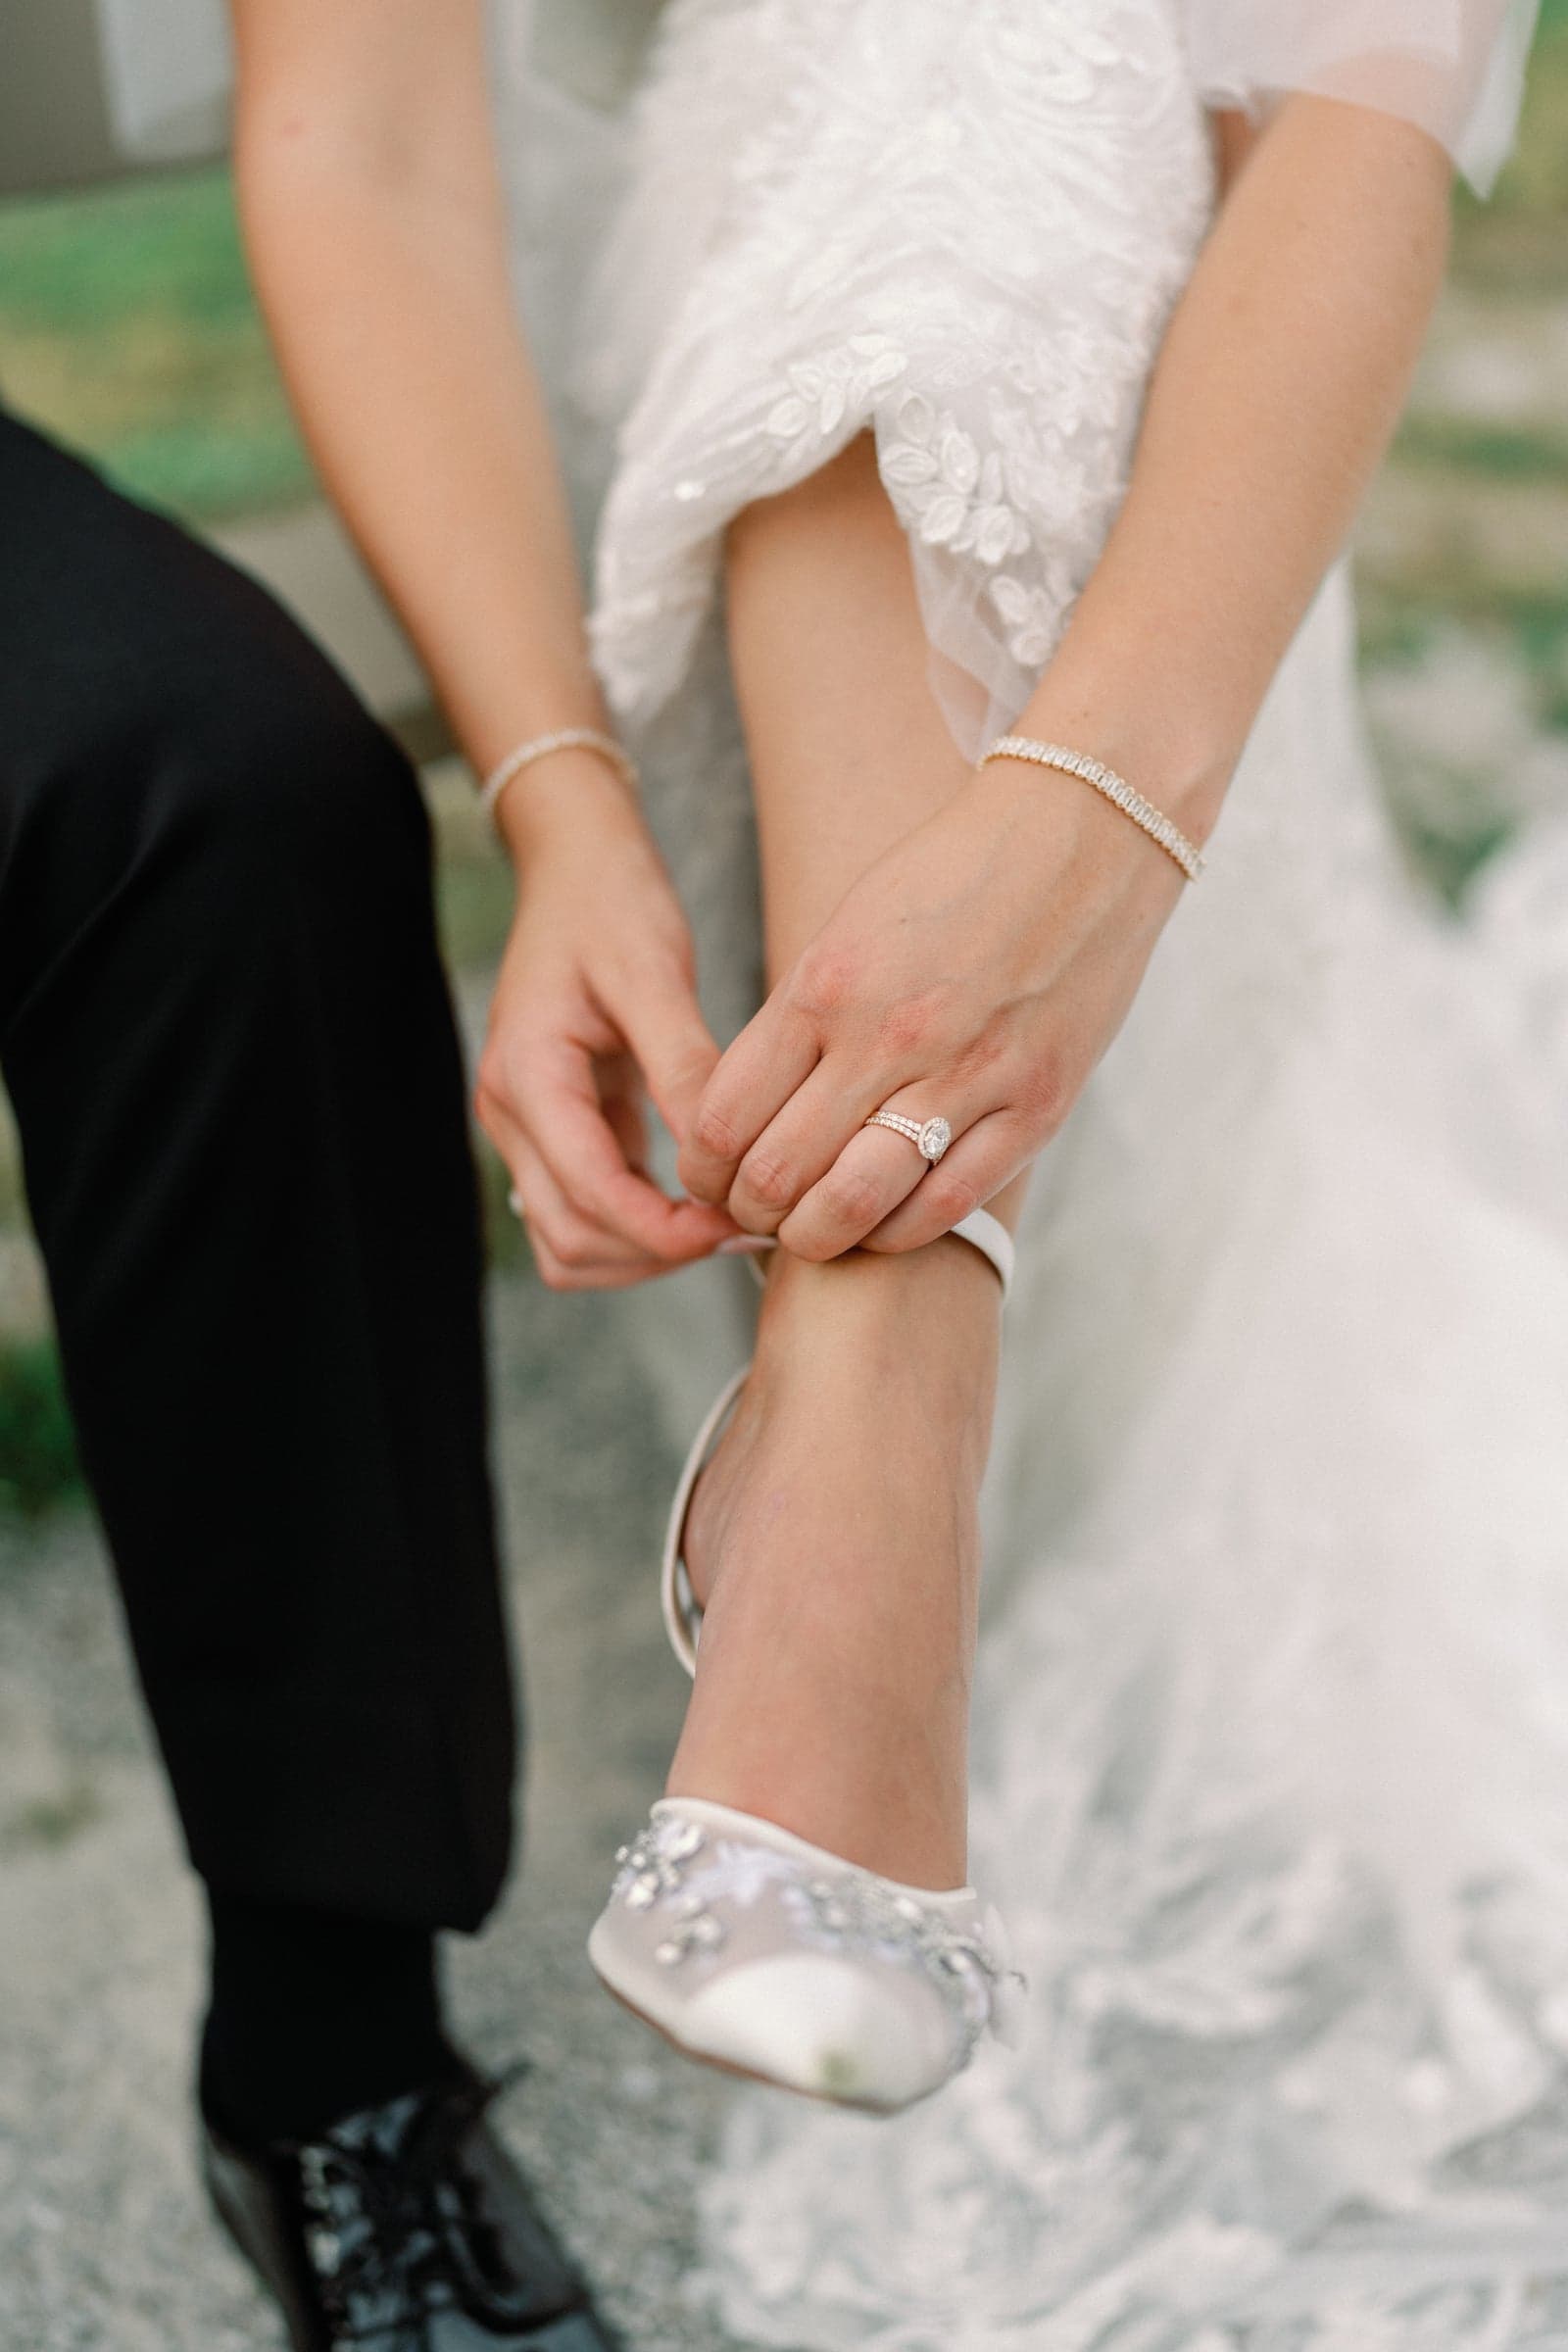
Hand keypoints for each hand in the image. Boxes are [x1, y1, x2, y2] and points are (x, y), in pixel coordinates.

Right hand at [476, 763, 740, 1287]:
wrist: (576, 869)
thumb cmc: (613, 906)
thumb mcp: (653, 974)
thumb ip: (682, 1065)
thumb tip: (721, 1155)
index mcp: (527, 1076)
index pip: (587, 1193)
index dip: (663, 1230)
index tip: (736, 1226)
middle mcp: (509, 1114)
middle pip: (570, 1239)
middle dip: (656, 1252)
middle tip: (744, 1230)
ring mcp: (525, 1128)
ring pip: (568, 1242)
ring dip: (641, 1254)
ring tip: (724, 1224)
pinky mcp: (553, 1130)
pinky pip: (583, 1211)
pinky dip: (635, 1227)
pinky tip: (700, 1201)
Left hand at [678, 758, 1192, 1258]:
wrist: (1085, 835)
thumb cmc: (955, 877)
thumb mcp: (849, 929)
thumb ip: (800, 1022)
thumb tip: (752, 1116)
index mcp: (825, 986)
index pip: (722, 1116)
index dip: (702, 1168)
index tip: (711, 1177)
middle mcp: (887, 1037)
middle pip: (776, 1174)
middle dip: (750, 1212)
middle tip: (757, 1213)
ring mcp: (967, 1076)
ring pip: (853, 1205)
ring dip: (815, 1237)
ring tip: (812, 1231)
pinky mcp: (1035, 1107)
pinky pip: (945, 1206)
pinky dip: (898, 1231)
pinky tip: (884, 1221)